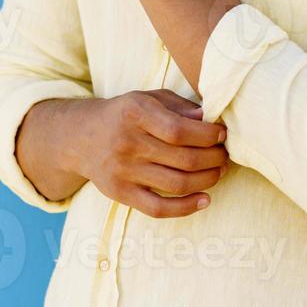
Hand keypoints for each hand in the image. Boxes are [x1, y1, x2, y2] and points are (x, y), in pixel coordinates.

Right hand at [18, 90, 228, 217]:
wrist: (81, 137)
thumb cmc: (125, 114)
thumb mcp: (147, 98)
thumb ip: (178, 106)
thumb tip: (209, 119)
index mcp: (136, 113)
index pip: (179, 130)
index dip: (208, 136)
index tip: (222, 135)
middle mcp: (128, 143)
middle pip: (183, 159)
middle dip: (214, 158)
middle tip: (225, 155)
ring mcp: (123, 171)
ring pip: (177, 184)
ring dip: (207, 180)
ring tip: (219, 171)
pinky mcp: (121, 194)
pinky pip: (158, 208)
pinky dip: (186, 208)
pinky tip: (205, 199)